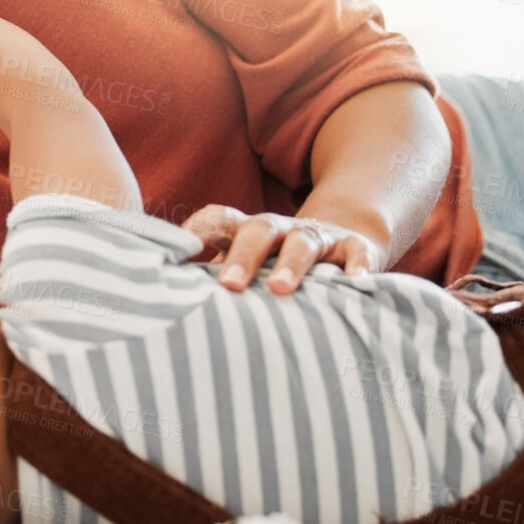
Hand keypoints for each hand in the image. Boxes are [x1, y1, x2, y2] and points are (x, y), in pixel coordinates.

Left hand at [181, 204, 378, 293]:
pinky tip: (356, 282)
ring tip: (280, 289)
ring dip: (291, 264)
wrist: (342, 243)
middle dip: (243, 257)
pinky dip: (357, 267)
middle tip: (229, 286)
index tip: (181, 247)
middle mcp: (280, 229)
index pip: (219, 220)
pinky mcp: (354, 248)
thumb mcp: (249, 266)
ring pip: (302, 243)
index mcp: (248, 231)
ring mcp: (316, 237)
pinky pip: (357, 254)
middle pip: (258, 231)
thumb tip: (166, 303)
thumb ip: (215, 279)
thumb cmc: (278, 265)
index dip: (200, 227)